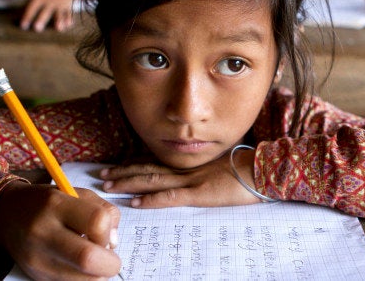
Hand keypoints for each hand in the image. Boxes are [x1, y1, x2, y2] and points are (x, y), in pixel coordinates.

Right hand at [0, 181, 120, 279]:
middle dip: (110, 264)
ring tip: (94, 262)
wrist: (7, 214)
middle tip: (111, 260)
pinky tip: (79, 267)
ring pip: (82, 279)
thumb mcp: (77, 194)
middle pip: (88, 258)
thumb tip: (113, 243)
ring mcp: (37, 257)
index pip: (97, 222)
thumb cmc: (49, 203)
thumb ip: (104, 211)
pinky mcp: (36, 275)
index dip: (109, 232)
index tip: (107, 235)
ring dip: (98, 274)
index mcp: (56, 204)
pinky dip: (83, 278)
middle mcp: (43, 231)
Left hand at [20, 0, 77, 31]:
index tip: (23, 26)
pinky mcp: (69, 7)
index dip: (28, 16)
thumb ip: (35, 5)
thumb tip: (24, 19)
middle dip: (41, 20)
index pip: (32, 7)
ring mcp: (60, 5)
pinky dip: (68, 19)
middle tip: (37, 29)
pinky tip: (68, 25)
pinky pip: (69, 14)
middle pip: (45, 12)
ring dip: (59, 21)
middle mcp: (50, 2)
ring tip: (58, 28)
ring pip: (59, 14)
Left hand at [99, 149, 261, 207]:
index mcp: (191, 162)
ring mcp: (191, 180)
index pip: (156, 160)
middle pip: (148, 167)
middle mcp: (186, 168)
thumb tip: (200, 173)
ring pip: (152, 179)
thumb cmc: (249, 167)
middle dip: (123, 172)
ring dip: (129, 183)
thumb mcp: (223, 164)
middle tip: (101, 175)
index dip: (134, 163)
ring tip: (109, 187)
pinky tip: (134, 204)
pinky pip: (170, 197)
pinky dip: (150, 200)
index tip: (117, 165)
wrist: (264, 168)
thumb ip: (207, 168)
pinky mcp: (199, 193)